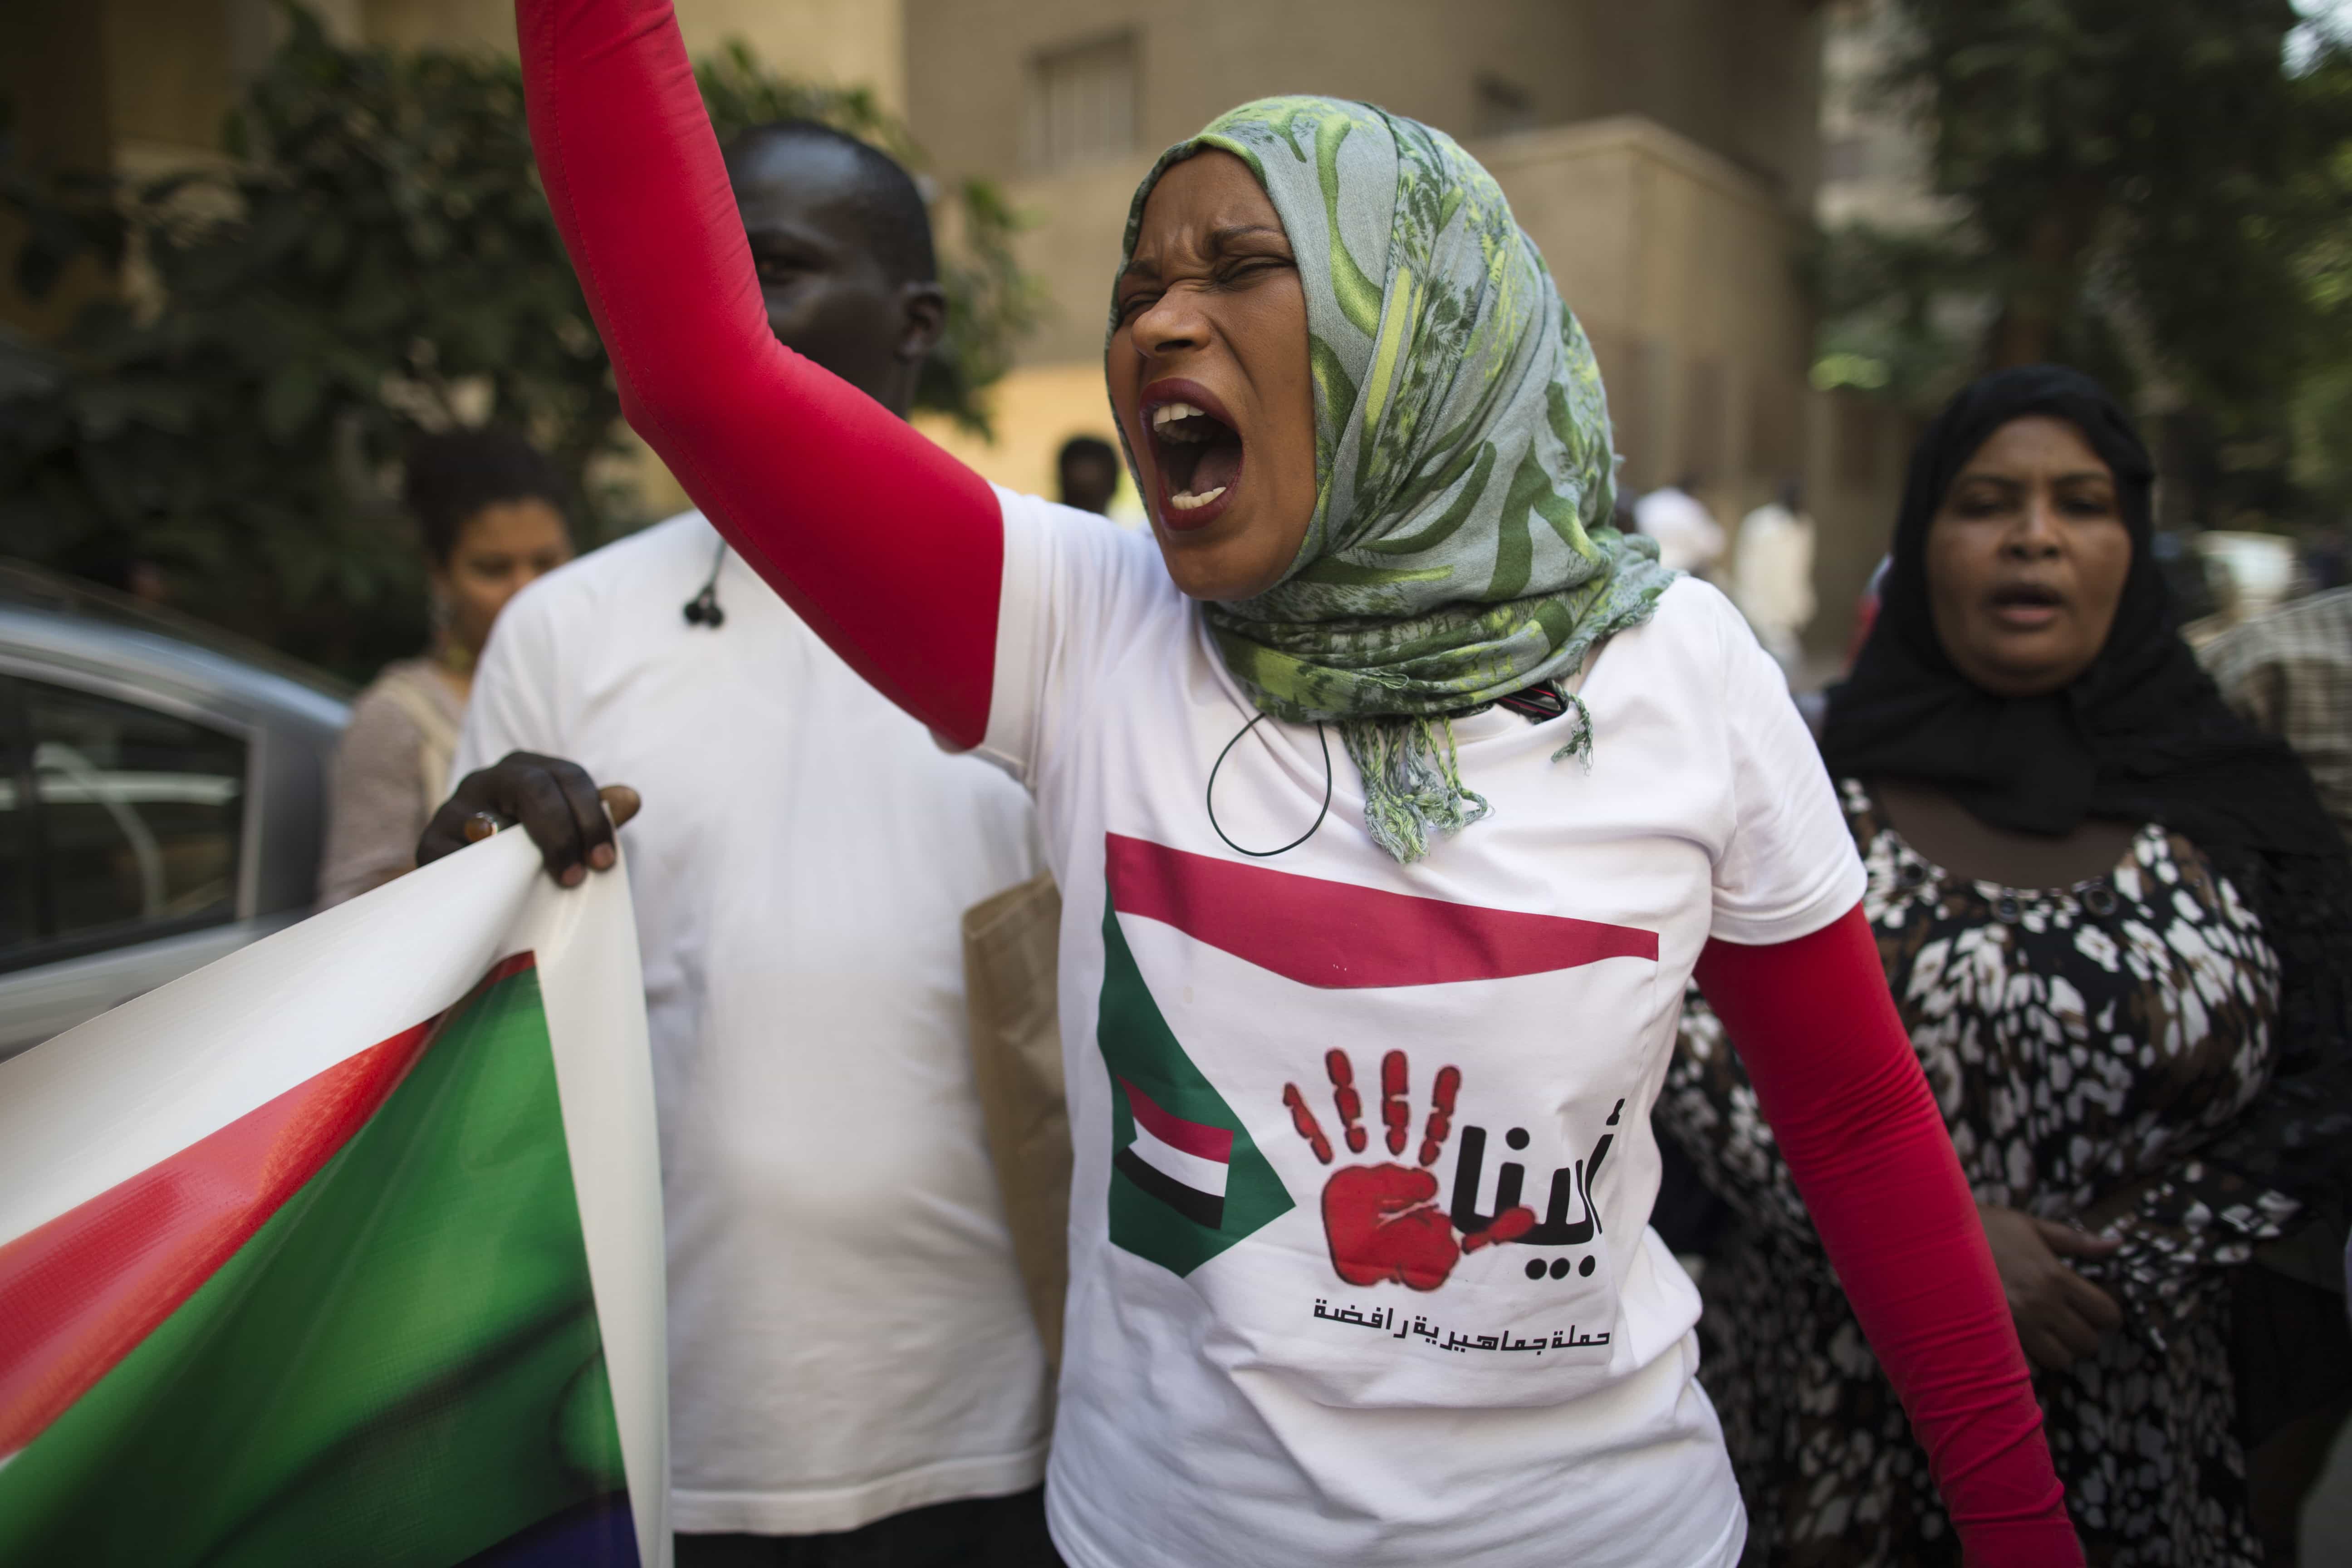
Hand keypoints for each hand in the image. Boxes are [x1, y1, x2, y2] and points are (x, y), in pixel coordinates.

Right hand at [418, 751, 641, 886]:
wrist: (476, 885)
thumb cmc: (531, 852)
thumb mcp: (566, 830)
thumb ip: (595, 815)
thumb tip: (631, 799)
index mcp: (527, 769)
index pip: (568, 776)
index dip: (592, 817)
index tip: (604, 861)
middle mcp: (487, 779)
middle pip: (532, 788)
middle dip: (561, 833)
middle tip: (576, 877)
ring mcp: (454, 808)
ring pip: (487, 819)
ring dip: (517, 854)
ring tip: (538, 880)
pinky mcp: (430, 843)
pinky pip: (453, 856)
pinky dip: (478, 875)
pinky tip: (499, 893)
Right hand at [1284, 1050, 1532, 1291]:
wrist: (1367, 1285)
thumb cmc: (1413, 1262)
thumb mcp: (1458, 1250)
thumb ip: (1492, 1232)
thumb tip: (1529, 1216)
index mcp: (1422, 1169)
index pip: (1435, 1128)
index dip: (1441, 1102)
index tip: (1449, 1070)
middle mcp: (1389, 1159)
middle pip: (1392, 1113)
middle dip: (1393, 1086)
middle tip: (1395, 1053)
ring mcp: (1356, 1162)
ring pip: (1352, 1117)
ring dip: (1346, 1088)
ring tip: (1336, 1053)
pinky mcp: (1326, 1173)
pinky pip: (1313, 1139)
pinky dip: (1303, 1115)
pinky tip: (1291, 1088)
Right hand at [1977, 1203, 2122, 1371]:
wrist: (1929, 1239)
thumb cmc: (1981, 1228)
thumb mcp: (2029, 1225)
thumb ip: (2075, 1240)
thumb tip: (2116, 1243)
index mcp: (2056, 1276)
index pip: (2107, 1313)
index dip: (2105, 1314)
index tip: (2092, 1308)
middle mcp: (2041, 1305)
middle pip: (2087, 1343)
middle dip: (2081, 1334)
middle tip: (2065, 1320)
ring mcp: (2016, 1325)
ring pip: (2060, 1360)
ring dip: (2055, 1349)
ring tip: (2041, 1331)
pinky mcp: (1992, 1338)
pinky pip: (2025, 1366)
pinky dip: (2025, 1359)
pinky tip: (2016, 1340)